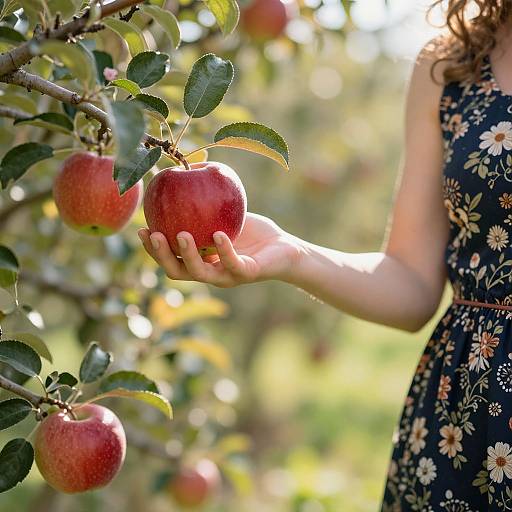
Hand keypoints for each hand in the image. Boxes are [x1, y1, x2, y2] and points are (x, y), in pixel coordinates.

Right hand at [138, 213, 303, 286]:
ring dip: (188, 255)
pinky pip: (233, 264)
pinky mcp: (247, 274)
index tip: (141, 229)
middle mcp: (209, 272)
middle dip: (161, 255)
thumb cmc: (251, 231)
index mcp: (199, 261)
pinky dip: (224, 250)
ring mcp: (227, 276)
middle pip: (177, 271)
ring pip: (200, 273)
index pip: (170, 258)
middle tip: (152, 235)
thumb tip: (185, 167)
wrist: (283, 248)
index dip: (153, 248)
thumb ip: (203, 201)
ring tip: (180, 235)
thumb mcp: (223, 214)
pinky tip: (217, 234)